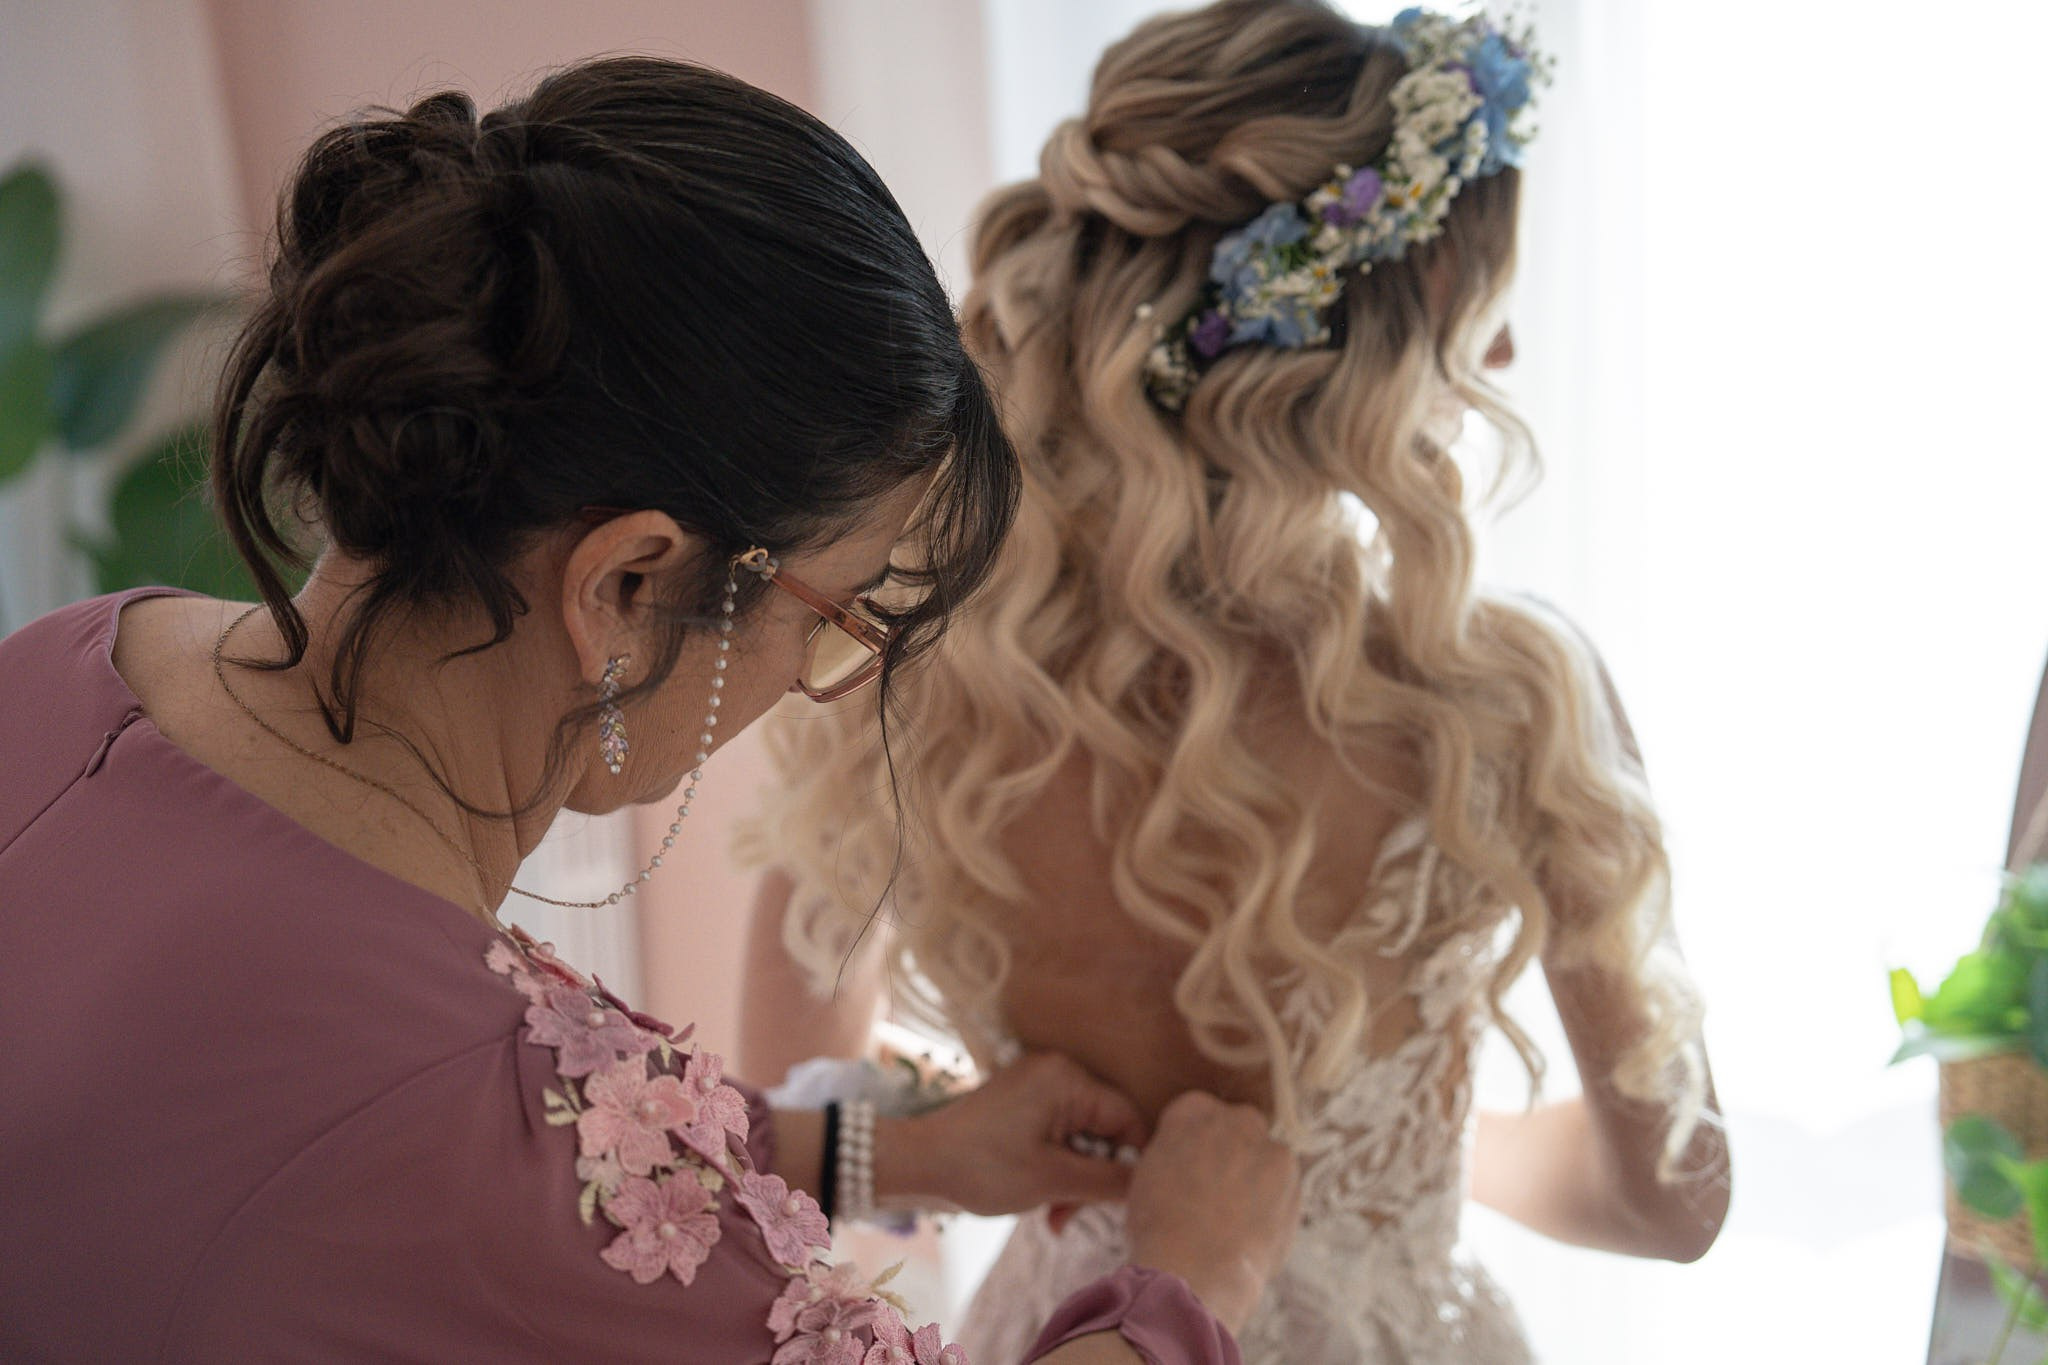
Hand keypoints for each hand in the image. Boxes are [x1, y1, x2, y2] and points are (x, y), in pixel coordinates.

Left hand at [878, 1052, 1147, 1215]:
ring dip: (1076, 1181)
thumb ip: (1111, 1180)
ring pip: (1085, 1139)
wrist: (918, 1165)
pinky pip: (1062, 1137)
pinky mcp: (1026, 1104)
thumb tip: (1152, 1181)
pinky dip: (1059, 1170)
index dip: (1132, 1164)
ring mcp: (1040, 1087)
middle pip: (1108, 1130)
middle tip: (1072, 1217)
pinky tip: (1046, 1203)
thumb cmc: (982, 1168)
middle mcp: (1058, 1072)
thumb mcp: (1054, 1180)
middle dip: (1096, 1178)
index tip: (1118, 1203)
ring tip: (1055, 1216)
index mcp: (1068, 1079)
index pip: (1129, 1119)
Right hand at [1124, 1091, 1299, 1333]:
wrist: (1195, 1267)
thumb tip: (1184, 1163)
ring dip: (1255, 1177)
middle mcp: (1235, 1119)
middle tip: (1214, 1191)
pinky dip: (1272, 1203)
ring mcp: (1269, 1148)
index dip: (1191, 1143)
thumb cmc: (1158, 1224)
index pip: (1195, 1113)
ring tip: (1235, 1218)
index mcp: (1193, 1110)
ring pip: (1264, 1157)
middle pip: (1236, 1128)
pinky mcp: (1294, 1181)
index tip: (1188, 1167)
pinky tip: (1252, 1230)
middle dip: (1230, 1152)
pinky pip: (1283, 1186)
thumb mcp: (1147, 1173)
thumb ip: (1172, 1153)